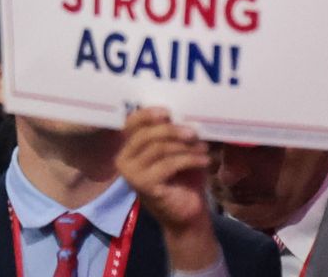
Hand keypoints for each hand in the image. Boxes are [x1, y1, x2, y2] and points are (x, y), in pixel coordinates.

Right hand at [116, 108, 218, 268]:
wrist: (188, 215)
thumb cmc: (183, 180)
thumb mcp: (176, 152)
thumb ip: (171, 134)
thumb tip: (181, 112)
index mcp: (127, 148)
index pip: (131, 124)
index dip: (147, 114)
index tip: (169, 111)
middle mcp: (123, 160)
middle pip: (145, 134)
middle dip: (172, 130)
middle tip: (194, 131)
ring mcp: (131, 174)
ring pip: (158, 148)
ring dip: (185, 146)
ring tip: (204, 148)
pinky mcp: (144, 185)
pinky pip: (168, 164)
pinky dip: (189, 159)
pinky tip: (204, 161)